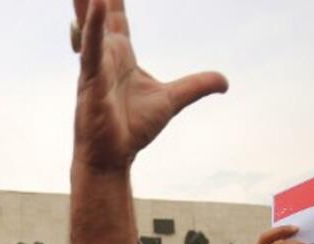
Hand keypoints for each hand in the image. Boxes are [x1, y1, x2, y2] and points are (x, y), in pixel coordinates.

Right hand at [72, 0, 226, 171]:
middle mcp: (104, 55)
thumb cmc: (132, 129)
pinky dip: (93, 29)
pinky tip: (97, 8)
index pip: (117, 16)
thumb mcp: (172, 100)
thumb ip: (196, 85)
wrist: (113, 158)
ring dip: (88, 1)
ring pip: (90, 25)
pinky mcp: (90, 82)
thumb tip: (224, 81)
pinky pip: (91, 51)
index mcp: (120, 55)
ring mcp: (95, 68)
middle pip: (100, 12)